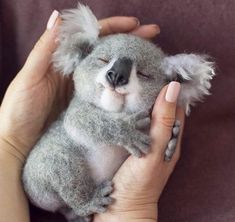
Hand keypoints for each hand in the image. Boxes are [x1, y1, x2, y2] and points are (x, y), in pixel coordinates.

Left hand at [0, 11, 159, 162]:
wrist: (20, 140)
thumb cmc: (20, 109)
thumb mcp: (30, 77)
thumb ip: (45, 49)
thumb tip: (58, 17)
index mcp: (64, 60)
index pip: (92, 37)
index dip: (113, 28)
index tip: (135, 24)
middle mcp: (77, 71)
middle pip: (107, 51)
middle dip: (130, 41)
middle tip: (152, 35)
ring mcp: (85, 89)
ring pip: (110, 71)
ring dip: (130, 62)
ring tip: (151, 57)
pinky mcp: (88, 105)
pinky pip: (108, 93)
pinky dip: (122, 88)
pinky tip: (136, 85)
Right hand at [94, 82, 184, 221]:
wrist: (120, 209)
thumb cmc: (139, 183)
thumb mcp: (154, 151)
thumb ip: (164, 122)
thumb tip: (173, 89)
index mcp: (171, 140)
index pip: (176, 108)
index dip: (170, 91)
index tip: (158, 74)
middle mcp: (160, 141)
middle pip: (162, 112)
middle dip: (154, 95)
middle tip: (140, 78)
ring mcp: (145, 144)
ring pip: (147, 118)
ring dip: (141, 104)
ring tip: (129, 88)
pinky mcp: (131, 147)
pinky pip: (134, 126)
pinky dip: (130, 115)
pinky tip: (120, 109)